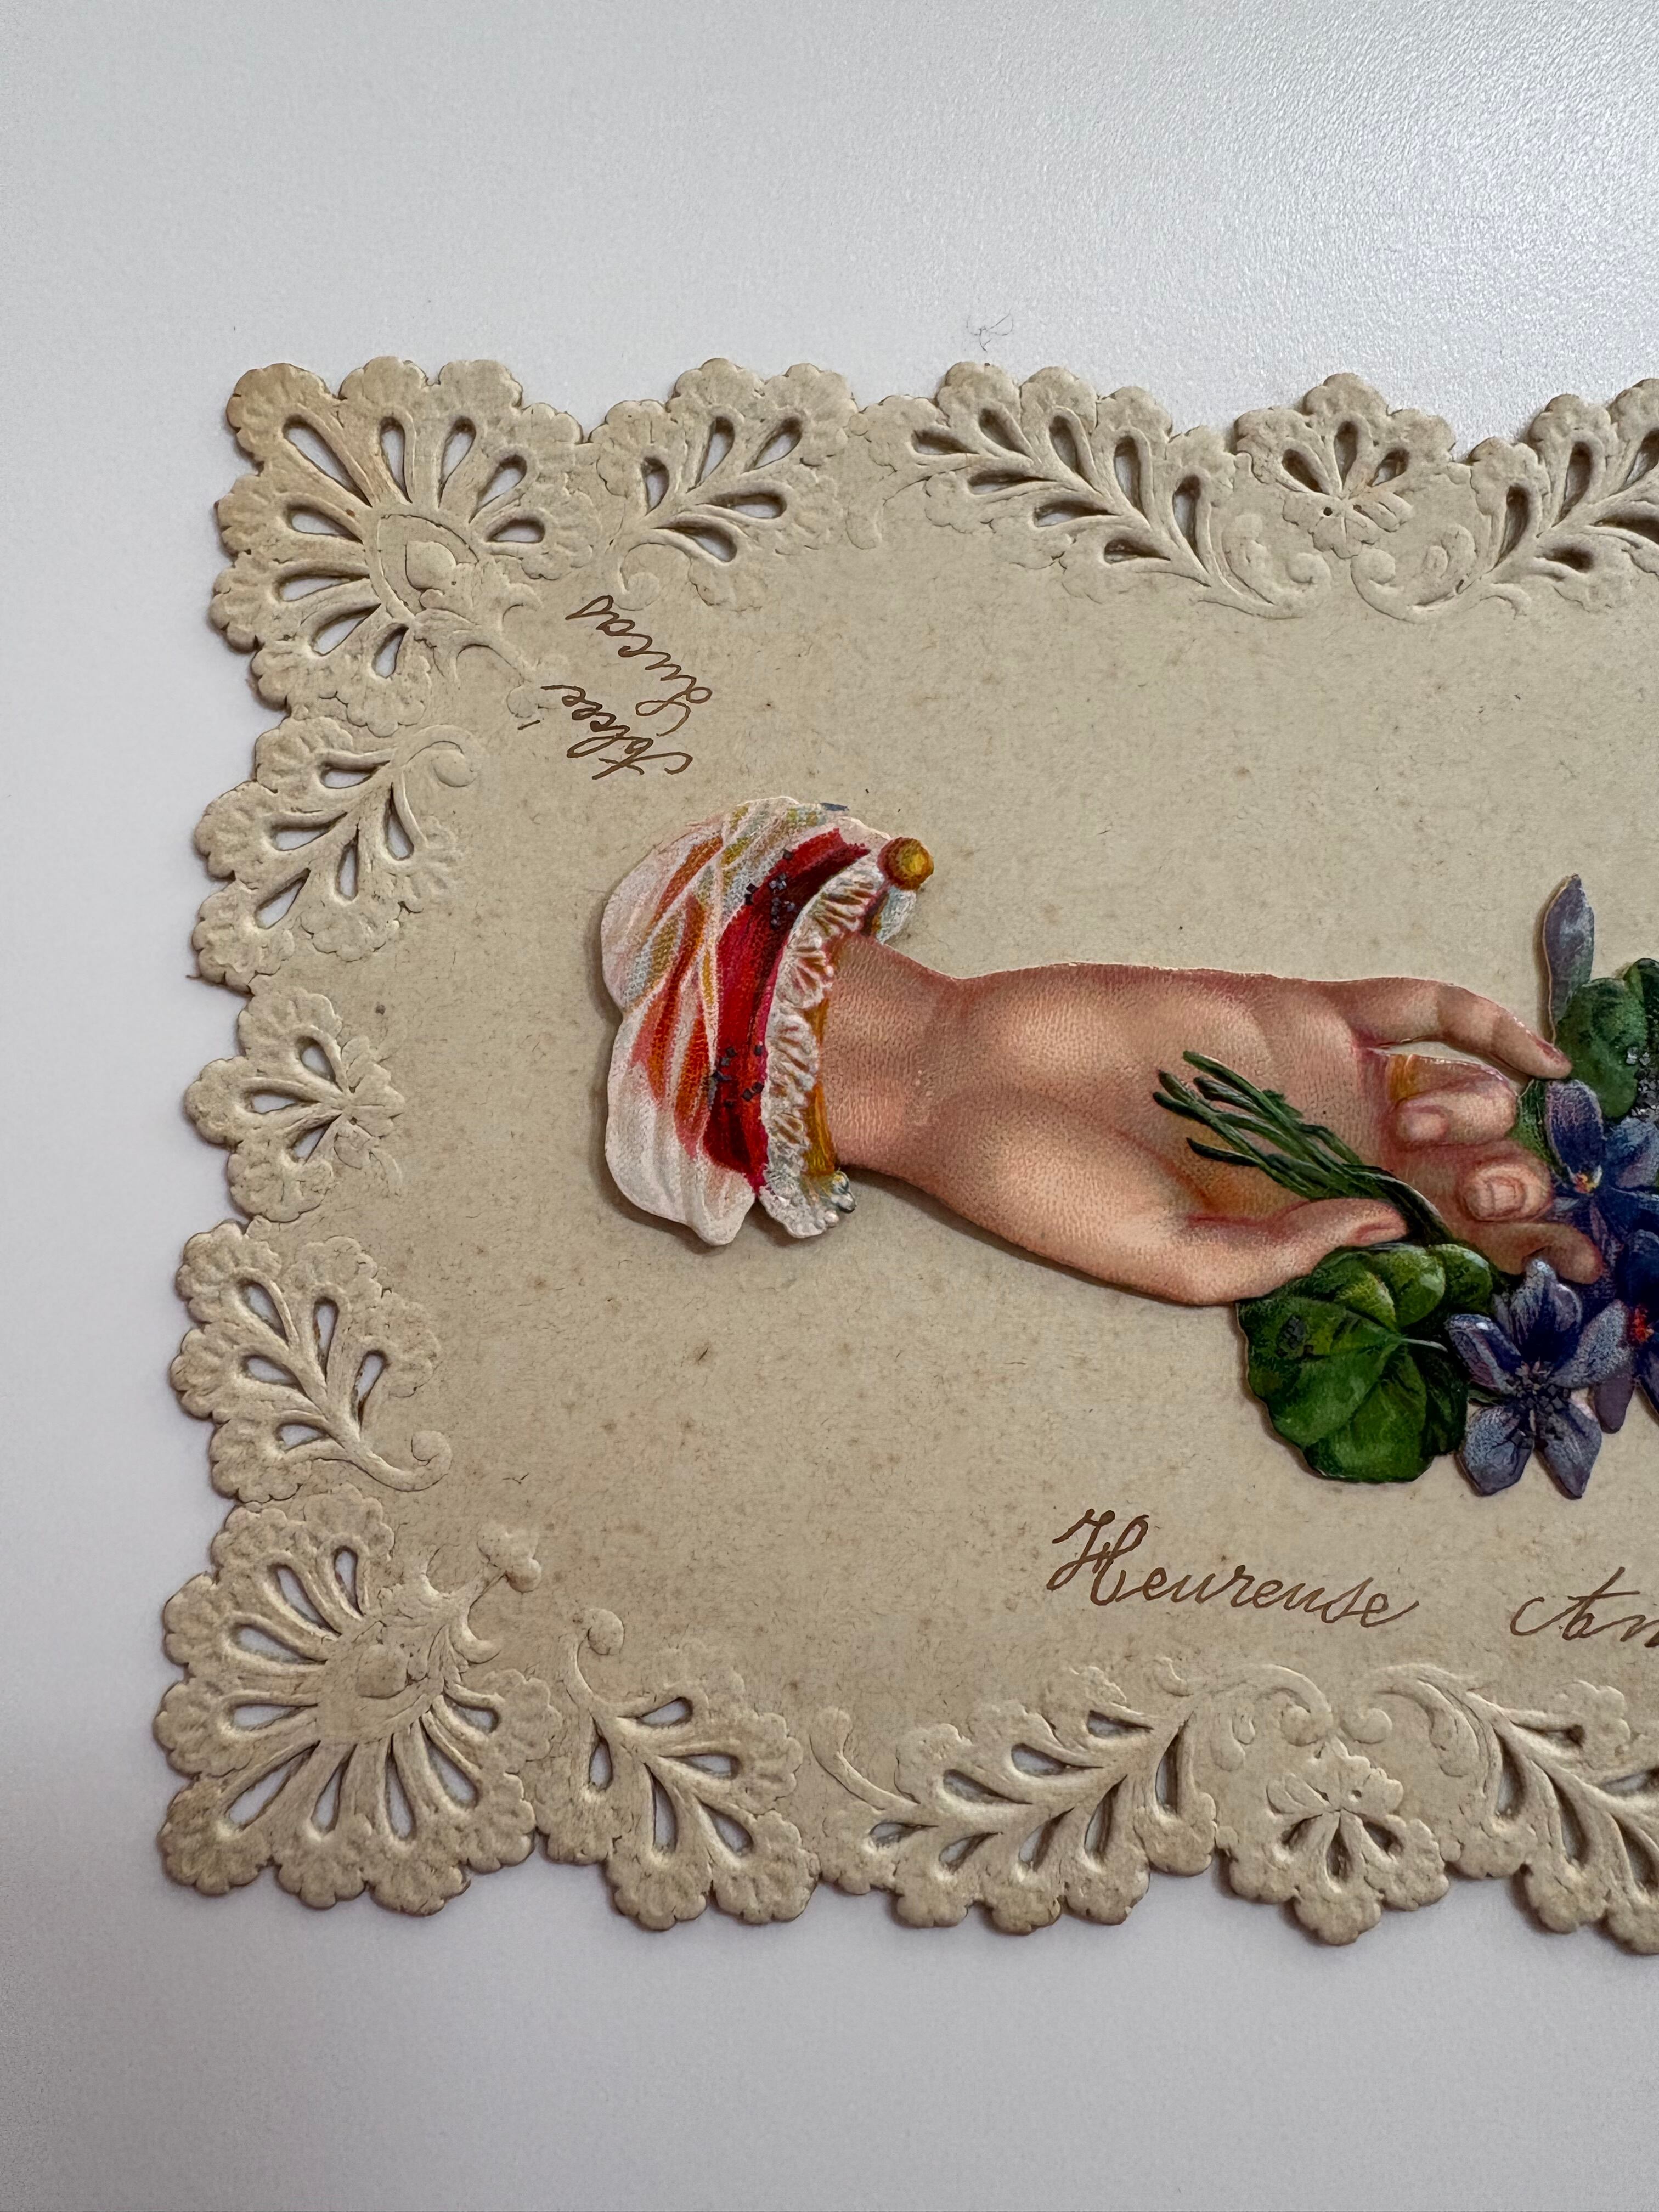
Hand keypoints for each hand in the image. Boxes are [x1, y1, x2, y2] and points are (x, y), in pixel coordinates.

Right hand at [819, 940, 1596, 1304]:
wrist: (974, 1083)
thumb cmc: (1047, 1188)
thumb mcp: (1165, 1262)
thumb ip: (1278, 1256)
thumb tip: (1390, 1221)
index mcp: (1291, 1230)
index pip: (1423, 1252)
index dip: (1507, 1265)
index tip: (1573, 1281)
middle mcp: (1317, 1157)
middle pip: (1458, 1176)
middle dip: (1514, 1192)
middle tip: (1502, 1197)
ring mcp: (1311, 1080)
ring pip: (1451, 1091)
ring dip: (1487, 1116)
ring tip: (1436, 1131)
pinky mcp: (1292, 1010)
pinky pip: (1412, 1006)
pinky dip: (1481, 1022)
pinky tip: (1534, 1055)